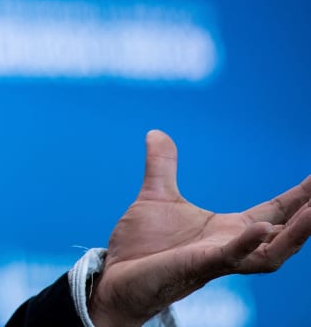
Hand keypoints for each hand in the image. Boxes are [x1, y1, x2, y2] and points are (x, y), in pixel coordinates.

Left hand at [90, 130, 310, 326]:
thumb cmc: (141, 245)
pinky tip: (262, 228)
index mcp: (228, 229)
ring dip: (295, 234)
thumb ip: (162, 165)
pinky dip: (247, 244)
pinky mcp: (198, 266)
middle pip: (284, 231)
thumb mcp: (156, 196)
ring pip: (271, 252)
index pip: (275, 211)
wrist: (116, 275)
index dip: (300, 196)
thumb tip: (156, 132)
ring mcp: (218, 259)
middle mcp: (232, 246)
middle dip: (308, 215)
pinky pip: (230, 258)